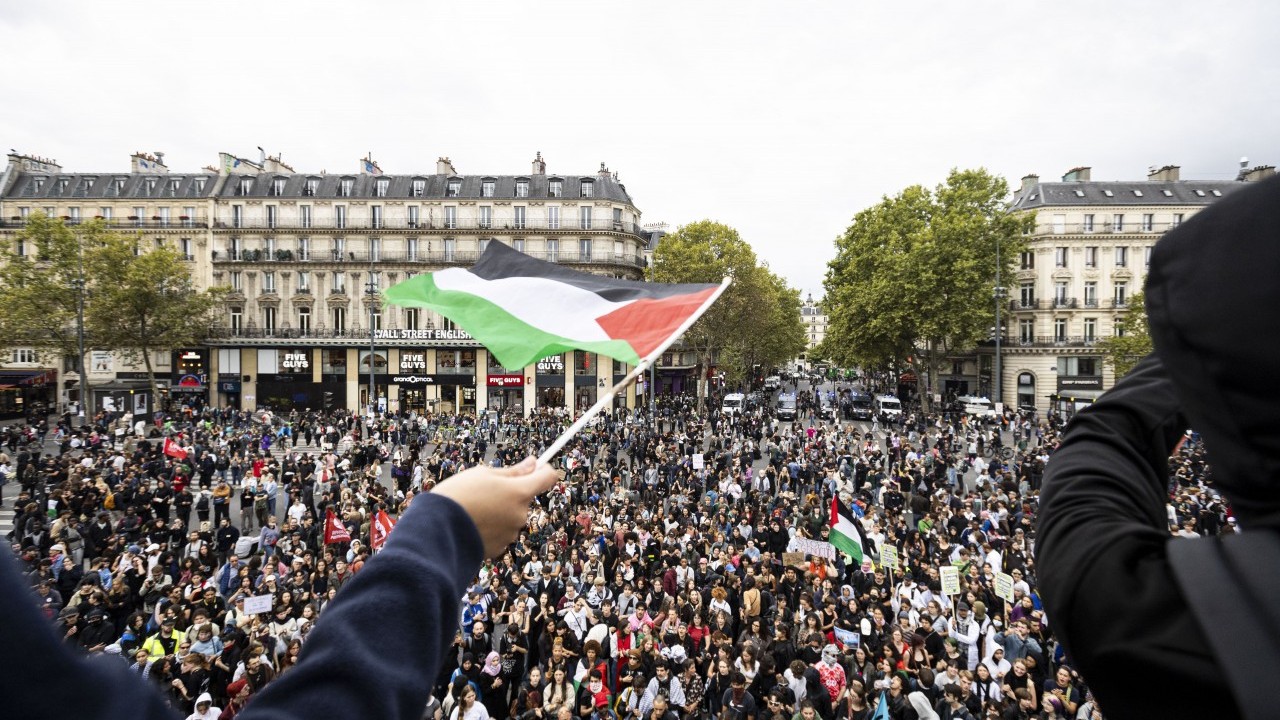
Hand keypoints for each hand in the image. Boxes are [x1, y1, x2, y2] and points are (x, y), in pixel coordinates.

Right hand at [431, 457, 559, 558]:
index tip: (534, 466)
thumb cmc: (458, 495)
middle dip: (511, 493)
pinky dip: (491, 528)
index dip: (542, 469)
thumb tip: (532, 463)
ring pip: (511, 516)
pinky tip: (473, 524)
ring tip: (474, 509)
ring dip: (500, 511)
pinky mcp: (499, 548)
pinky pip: (500, 532)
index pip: (547, 477)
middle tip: (486, 490)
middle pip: (525, 498)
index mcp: (519, 492)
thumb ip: (512, 471)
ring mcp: (510, 533)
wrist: (436, 531)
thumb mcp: (482, 474)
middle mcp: (520, 514)